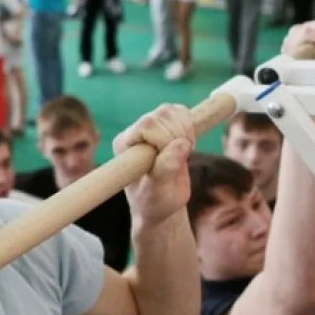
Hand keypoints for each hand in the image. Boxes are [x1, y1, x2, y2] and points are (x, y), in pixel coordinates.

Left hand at [113, 104, 194, 225]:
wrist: (162, 203)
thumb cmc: (155, 201)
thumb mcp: (158, 192)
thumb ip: (165, 169)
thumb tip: (181, 145)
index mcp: (124, 145)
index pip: (146, 125)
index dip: (166, 139)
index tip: (174, 161)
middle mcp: (134, 132)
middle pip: (162, 114)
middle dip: (178, 136)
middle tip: (182, 159)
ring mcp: (150, 126)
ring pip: (172, 110)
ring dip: (185, 130)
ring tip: (184, 153)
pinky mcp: (165, 125)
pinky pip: (180, 112)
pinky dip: (189, 126)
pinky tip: (187, 145)